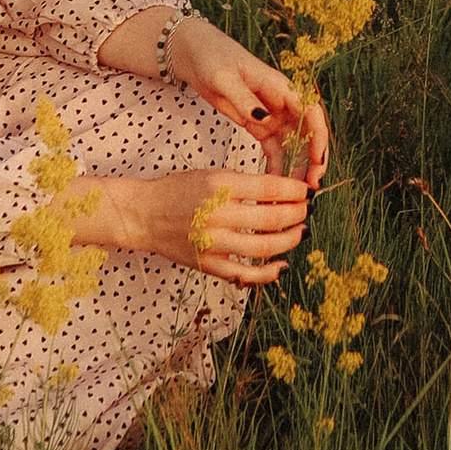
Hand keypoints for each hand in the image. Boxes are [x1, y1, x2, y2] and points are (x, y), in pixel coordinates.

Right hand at [89, 166, 308, 285]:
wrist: (144, 214)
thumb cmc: (178, 190)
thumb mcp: (212, 175)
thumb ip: (245, 184)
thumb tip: (282, 193)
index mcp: (220, 186)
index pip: (270, 189)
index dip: (295, 191)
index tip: (306, 192)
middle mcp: (218, 215)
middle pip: (272, 219)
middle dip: (297, 215)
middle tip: (307, 211)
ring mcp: (213, 243)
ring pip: (263, 248)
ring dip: (289, 241)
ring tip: (300, 232)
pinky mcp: (208, 264)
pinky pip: (244, 274)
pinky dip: (267, 274)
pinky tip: (282, 265)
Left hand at [165, 11, 333, 191]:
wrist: (197, 55)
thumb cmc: (212, 59)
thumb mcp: (223, 77)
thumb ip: (243, 98)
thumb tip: (264, 118)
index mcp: (279, 87)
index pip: (310, 112)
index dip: (318, 137)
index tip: (318, 161)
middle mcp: (282, 102)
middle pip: (307, 134)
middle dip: (312, 161)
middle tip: (310, 188)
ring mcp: (272, 115)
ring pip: (293, 146)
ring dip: (296, 169)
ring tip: (293, 195)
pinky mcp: (259, 125)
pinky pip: (274, 150)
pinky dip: (277, 167)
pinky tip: (275, 185)